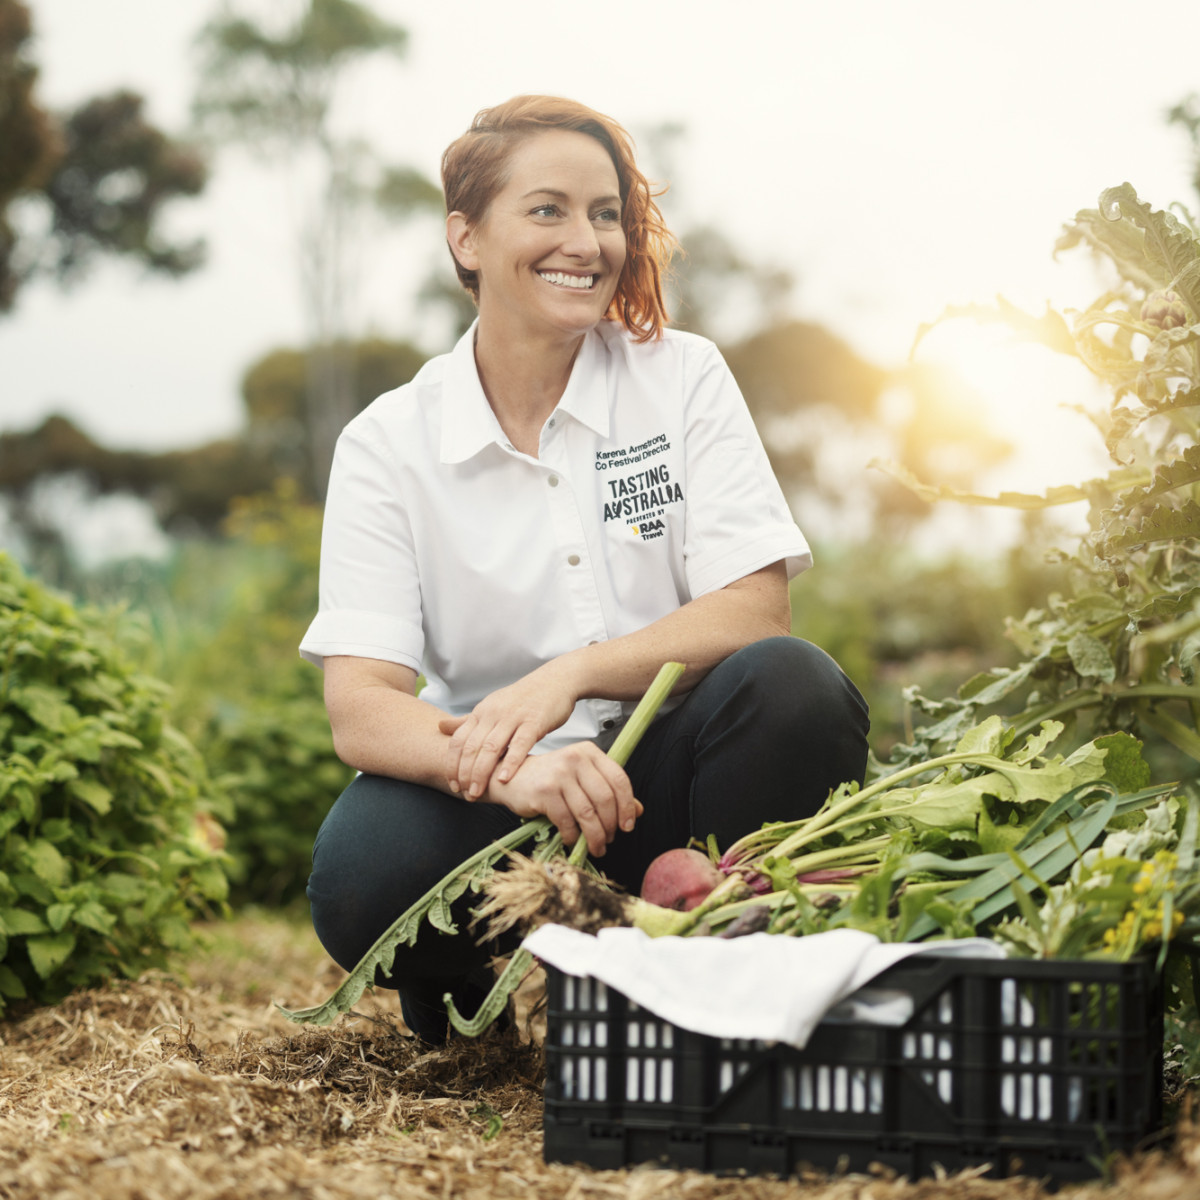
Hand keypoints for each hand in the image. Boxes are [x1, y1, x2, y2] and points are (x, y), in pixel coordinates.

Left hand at [438, 662, 579, 798]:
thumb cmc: (522, 699)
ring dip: (481, 773)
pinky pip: (520, 744)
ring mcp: (513, 717)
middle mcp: (493, 714)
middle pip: (472, 747)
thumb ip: (467, 721)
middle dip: (464, 773)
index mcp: (481, 712)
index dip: (452, 765)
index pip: (458, 741)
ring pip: (491, 748)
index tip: (452, 785)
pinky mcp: (534, 721)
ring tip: (477, 792)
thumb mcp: (491, 706)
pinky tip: (503, 779)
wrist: (554, 681)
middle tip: (465, 795)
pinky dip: (511, 762)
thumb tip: (440, 727)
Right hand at [486, 743, 641, 857]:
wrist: (511, 778)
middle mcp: (575, 759)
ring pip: (588, 813)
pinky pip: (567, 821)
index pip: (619, 779)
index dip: (627, 806)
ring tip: (596, 847)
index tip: (628, 825)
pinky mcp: (545, 791)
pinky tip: (572, 840)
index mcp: (589, 752)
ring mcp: (559, 774)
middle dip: (611, 825)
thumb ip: (609, 791)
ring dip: (595, 836)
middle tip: (609, 839)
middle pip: (605, 799)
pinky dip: (573, 836)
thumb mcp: (582, 779)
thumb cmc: (550, 779)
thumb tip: (638, 810)